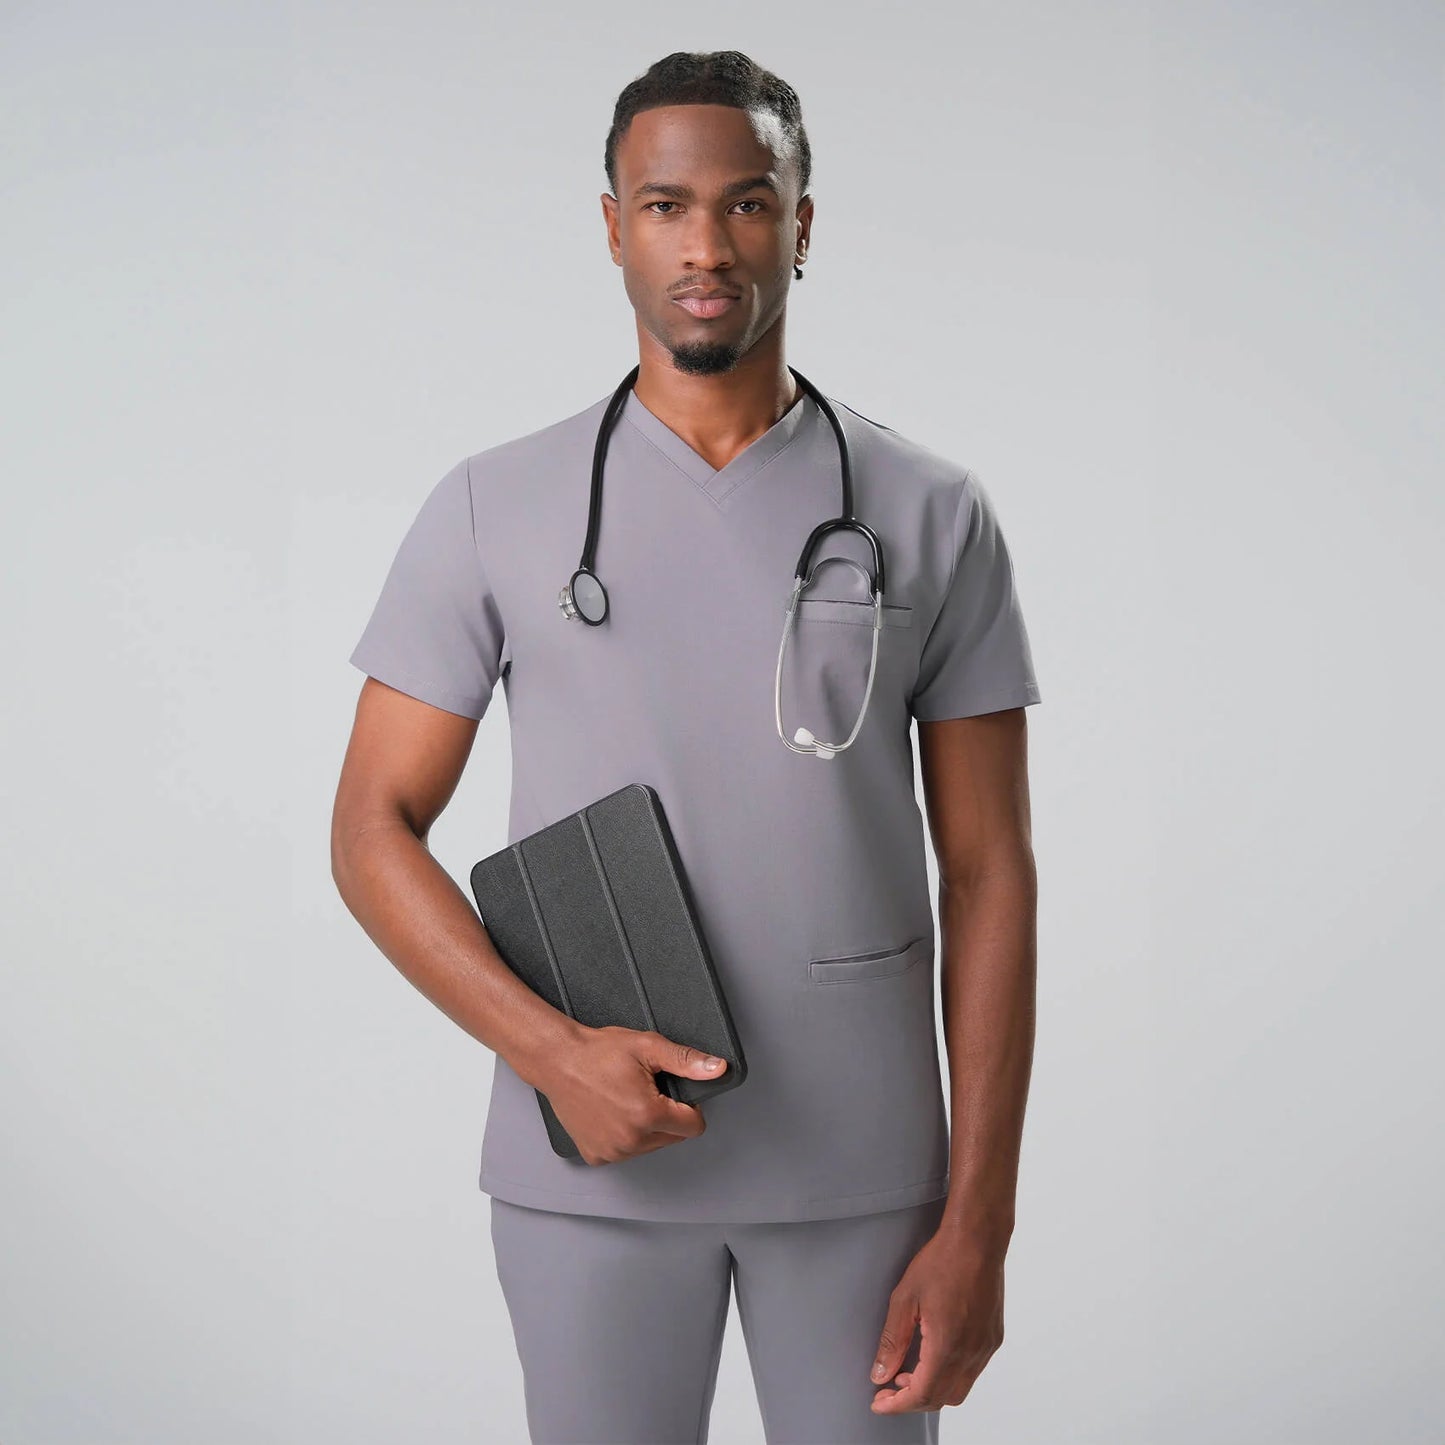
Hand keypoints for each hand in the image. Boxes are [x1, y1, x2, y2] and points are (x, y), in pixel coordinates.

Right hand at [536, 1023, 726, 1165]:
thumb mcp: (647, 1047)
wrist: (558, 1060)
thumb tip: (717, 1068)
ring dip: (646, 1128)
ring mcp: (612, 1152)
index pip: (693, 1127)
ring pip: (650, 1147)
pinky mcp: (597, 1156)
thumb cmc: (597, 1053)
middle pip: (673, 1137)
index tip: (672, 1094)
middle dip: (666, 1116)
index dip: (688, 1107)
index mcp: (647, 1114)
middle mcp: (630, 1140)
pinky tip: (611, 1113)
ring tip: (625, 1099)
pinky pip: (625, 1153)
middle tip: (644, 1090)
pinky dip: (624, 1137)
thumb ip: (686, 1060)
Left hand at [867, 1225, 1005, 1414]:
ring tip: (908, 1371)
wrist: (977, 1239)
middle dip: (913, 1400)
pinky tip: (933, 1355)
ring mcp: (986, 1346)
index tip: (878, 1402)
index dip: (897, 1404)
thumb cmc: (940, 1262)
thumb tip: (879, 1374)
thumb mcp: (905, 1298)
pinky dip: (950, 1375)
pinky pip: (972, 1371)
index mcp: (947, 1346)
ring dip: (933, 1388)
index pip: (922, 1394)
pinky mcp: (993, 1337)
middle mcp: (972, 1353)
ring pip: (959, 1388)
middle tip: (890, 1387)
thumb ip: (891, 1341)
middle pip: (942, 1398)